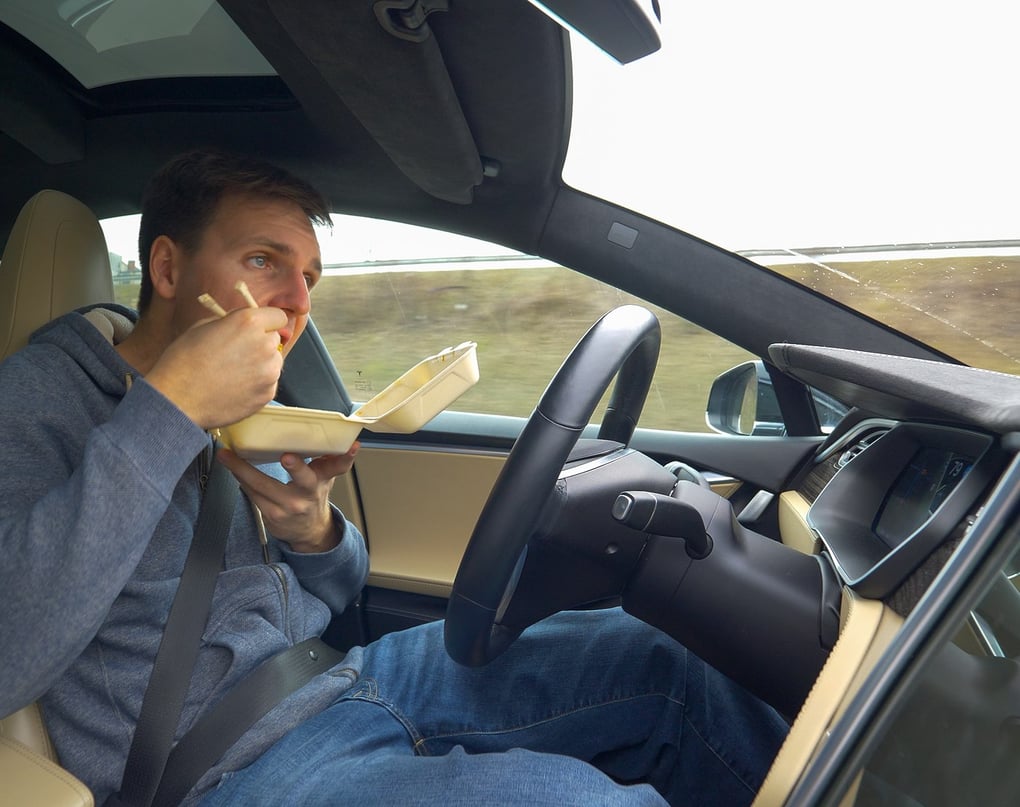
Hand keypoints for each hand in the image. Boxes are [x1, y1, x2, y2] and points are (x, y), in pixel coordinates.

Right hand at [146, 307, 286, 428]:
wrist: (177, 399)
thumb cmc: (183, 362)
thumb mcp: (203, 326)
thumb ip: (232, 322)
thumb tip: (242, 324)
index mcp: (249, 323)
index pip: (278, 316)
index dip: (267, 322)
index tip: (259, 327)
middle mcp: (264, 345)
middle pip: (274, 340)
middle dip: (261, 343)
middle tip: (239, 352)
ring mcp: (269, 372)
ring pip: (273, 362)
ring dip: (260, 364)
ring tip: (233, 372)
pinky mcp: (267, 393)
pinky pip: (268, 383)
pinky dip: (257, 384)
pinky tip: (234, 386)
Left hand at [217, 442, 359, 552]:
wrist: (309, 531)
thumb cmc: (314, 497)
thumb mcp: (326, 478)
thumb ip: (335, 460)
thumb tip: (352, 444)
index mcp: (319, 483)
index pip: (333, 468)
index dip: (338, 458)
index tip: (337, 449)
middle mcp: (305, 496)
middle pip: (299, 479)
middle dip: (291, 467)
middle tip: (284, 456)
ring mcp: (286, 507)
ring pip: (262, 486)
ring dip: (241, 469)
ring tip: (226, 455)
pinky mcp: (270, 515)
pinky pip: (252, 494)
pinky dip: (241, 479)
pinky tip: (231, 467)